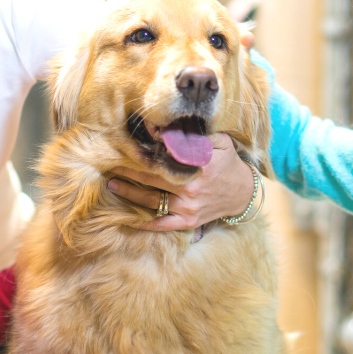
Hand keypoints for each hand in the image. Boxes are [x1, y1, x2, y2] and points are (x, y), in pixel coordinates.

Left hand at [108, 133, 254, 230]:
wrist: (244, 193)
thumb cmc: (229, 163)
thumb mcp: (219, 142)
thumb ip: (195, 135)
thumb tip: (167, 129)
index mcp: (198, 166)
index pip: (163, 158)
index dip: (141, 153)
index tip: (122, 147)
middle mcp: (191, 188)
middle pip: (151, 178)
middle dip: (128, 170)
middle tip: (108, 164)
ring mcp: (189, 208)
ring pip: (152, 201)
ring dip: (130, 194)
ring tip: (112, 185)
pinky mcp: (189, 222)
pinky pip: (162, 224)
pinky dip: (144, 224)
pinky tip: (126, 218)